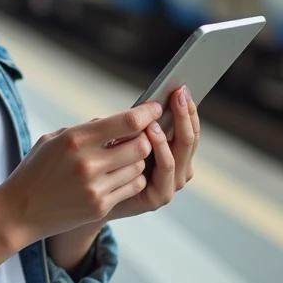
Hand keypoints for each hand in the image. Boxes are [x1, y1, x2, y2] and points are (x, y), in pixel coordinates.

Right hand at [0, 101, 159, 245]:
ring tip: (126, 156)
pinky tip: (121, 175)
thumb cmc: (36, 169)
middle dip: (146, 138)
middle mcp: (88, 163)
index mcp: (75, 139)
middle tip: (143, 135)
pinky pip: (131, 187)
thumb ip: (88, 129)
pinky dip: (132, 179)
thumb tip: (120, 120)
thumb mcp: (54, 139)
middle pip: (141, 146)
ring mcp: (95, 188)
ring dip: (138, 160)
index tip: (156, 108)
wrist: (19, 211)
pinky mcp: (99, 207)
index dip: (147, 113)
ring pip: (138, 168)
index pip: (126, 122)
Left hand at [103, 85, 198, 220]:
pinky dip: (161, 150)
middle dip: (185, 114)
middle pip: (190, 137)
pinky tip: (151, 134)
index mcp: (176, 150)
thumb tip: (152, 98)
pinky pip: (167, 170)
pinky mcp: (160, 196)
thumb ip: (140, 122)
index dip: (188, 107)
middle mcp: (180, 167)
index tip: (181, 87)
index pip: (190, 126)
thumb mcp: (126, 134)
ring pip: (180, 153)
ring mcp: (172, 182)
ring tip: (161, 114)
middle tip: (179, 94)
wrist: (91, 195)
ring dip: (172, 131)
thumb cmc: (109, 160)